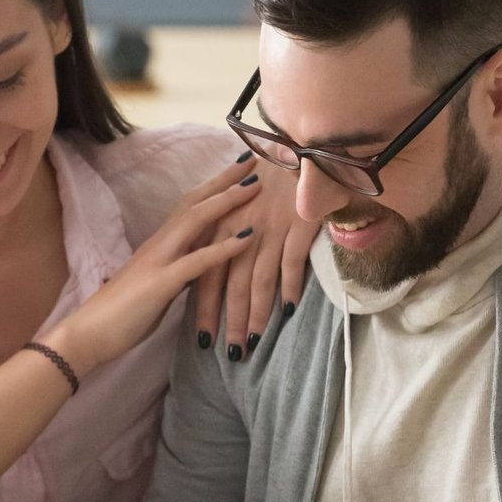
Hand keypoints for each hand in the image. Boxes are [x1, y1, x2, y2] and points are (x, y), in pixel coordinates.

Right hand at [43, 157, 260, 372]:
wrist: (88, 333)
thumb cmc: (120, 314)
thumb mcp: (156, 286)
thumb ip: (177, 272)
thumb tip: (198, 267)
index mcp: (159, 245)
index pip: (189, 205)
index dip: (214, 186)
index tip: (239, 170)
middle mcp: (159, 244)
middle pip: (195, 201)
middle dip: (225, 179)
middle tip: (254, 159)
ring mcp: (159, 261)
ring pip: (196, 220)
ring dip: (227, 201)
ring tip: (256, 186)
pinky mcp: (161, 284)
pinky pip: (197, 261)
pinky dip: (225, 248)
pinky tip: (249, 238)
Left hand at [192, 156, 317, 359]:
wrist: (298, 147)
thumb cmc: (268, 179)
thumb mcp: (237, 206)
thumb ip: (226, 237)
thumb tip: (218, 271)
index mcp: (221, 226)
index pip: (207, 274)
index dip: (205, 308)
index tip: (203, 339)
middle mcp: (240, 230)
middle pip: (231, 285)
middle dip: (229, 322)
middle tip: (230, 354)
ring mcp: (269, 228)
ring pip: (258, 280)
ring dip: (256, 315)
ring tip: (254, 343)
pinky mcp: (296, 225)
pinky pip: (292, 262)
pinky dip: (291, 287)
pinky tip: (288, 311)